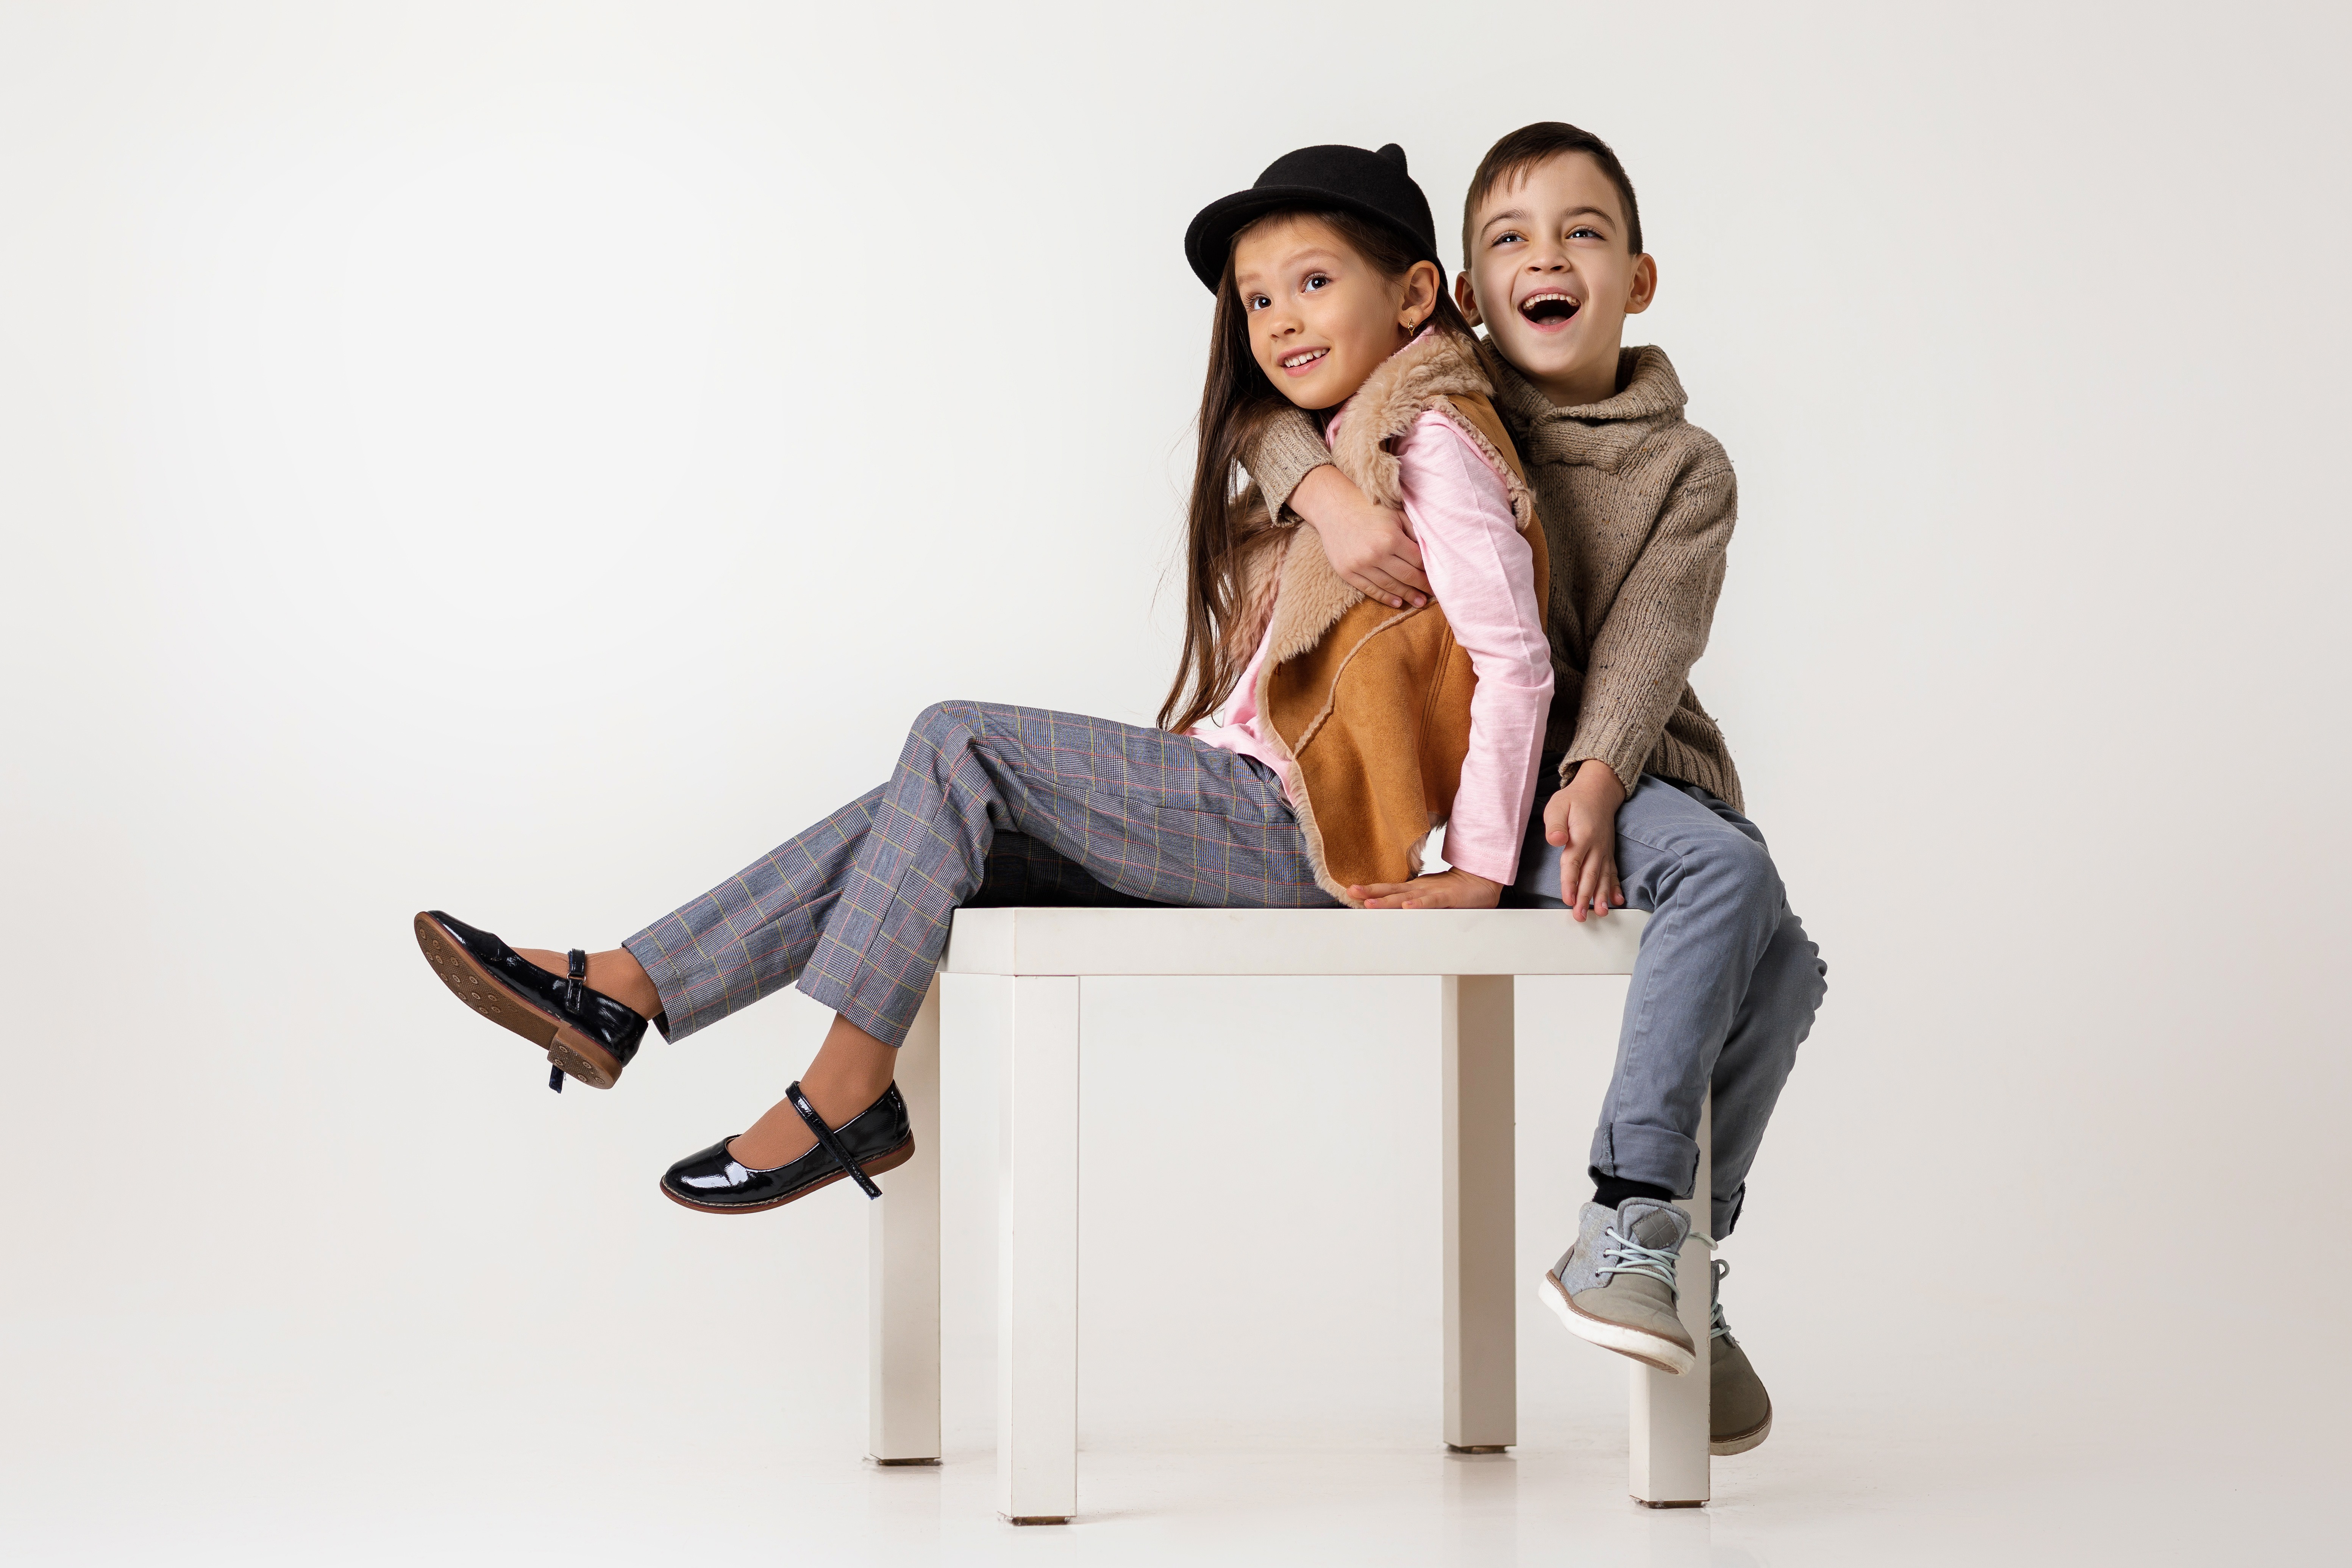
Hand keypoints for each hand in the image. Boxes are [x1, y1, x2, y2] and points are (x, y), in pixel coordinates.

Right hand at [1292, 465, 1429, 608]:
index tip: (1438, 577)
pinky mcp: (1347, 572)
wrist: (1332, 506)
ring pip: (1390, 586)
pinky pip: (1369, 589)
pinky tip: (1398, 602)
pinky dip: (1385, 598)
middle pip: (1407, 576)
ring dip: (1407, 596)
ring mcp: (1360, 565)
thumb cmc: (1368, 507)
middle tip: (1434, 594)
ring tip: (1420, 602)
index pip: (1418, 560)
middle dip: (1422, 586)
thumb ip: (1413, 532)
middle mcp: (1376, 554)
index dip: (1430, 570)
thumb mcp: (1395, 514)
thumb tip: (1430, 553)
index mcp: (1391, 538)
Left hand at [1348, 867, 1502, 909]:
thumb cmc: (1454, 890)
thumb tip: (1393, 909)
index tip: (1351, 891)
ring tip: (1370, 903)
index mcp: (1414, 889)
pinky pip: (1432, 902)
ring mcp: (1433, 892)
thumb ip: (1413, 902)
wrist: (1481, 880)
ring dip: (1388, 900)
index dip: (1370, 890)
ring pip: (1406, 897)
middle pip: (1391, 892)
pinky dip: (1419, 905)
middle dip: (1371, 893)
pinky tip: (1407, 907)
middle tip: (1352, 893)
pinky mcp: (1448, 898)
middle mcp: (1419, 889)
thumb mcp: (1429, 897)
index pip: (1388, 890)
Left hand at [1542, 762, 1626, 921]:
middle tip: (1580, 915)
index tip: (1568, 899)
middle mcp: (1596, 846)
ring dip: (1602, 896)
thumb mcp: (1558, 805)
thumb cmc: (1574, 800)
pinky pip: (1613, 872)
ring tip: (1601, 912)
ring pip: (1603, 877)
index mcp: (1582, 835)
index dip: (1570, 882)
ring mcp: (1604, 850)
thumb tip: (1555, 839)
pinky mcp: (1608, 853)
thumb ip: (1555, 824)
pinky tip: (1617, 901)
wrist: (1598, 791)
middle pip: (1589, 874)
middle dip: (1585, 897)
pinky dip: (1615, 887)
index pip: (1574, 862)